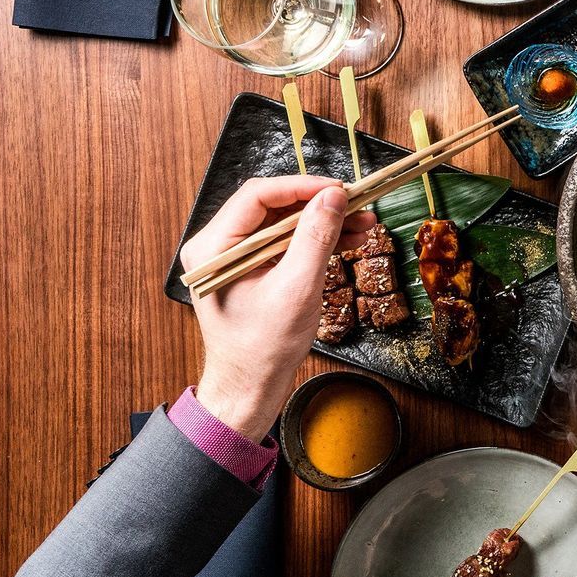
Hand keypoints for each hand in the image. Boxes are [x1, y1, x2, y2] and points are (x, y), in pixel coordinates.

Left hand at [180, 175, 376, 438]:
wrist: (249, 388)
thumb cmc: (263, 348)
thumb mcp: (297, 288)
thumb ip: (316, 237)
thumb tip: (334, 198)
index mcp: (214, 247)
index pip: (259, 195)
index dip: (303, 187)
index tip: (341, 189)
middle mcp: (218, 246)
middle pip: (272, 206)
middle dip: (318, 204)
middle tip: (358, 204)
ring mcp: (233, 258)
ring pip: (282, 223)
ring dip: (321, 221)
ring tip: (362, 223)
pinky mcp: (250, 270)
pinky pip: (283, 243)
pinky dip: (313, 239)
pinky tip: (345, 239)